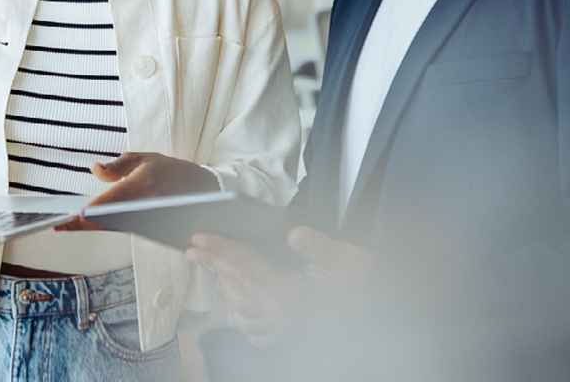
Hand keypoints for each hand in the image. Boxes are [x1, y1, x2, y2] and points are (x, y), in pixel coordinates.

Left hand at [56, 152, 218, 231]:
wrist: (200, 191)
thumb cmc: (169, 171)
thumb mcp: (143, 158)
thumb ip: (117, 165)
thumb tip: (94, 169)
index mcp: (141, 186)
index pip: (110, 203)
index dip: (90, 212)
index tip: (72, 215)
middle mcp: (143, 208)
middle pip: (107, 221)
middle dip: (82, 224)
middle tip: (58, 224)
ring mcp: (145, 222)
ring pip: (112, 227)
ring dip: (89, 227)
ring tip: (64, 224)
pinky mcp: (146, 229)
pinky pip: (121, 229)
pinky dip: (102, 227)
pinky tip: (84, 224)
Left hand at [186, 226, 370, 346]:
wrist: (377, 306)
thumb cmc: (359, 280)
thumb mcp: (347, 257)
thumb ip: (319, 246)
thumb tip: (294, 234)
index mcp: (292, 296)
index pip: (246, 266)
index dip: (220, 249)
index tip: (198, 237)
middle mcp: (282, 316)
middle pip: (237, 283)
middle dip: (212, 262)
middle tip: (192, 245)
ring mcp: (281, 328)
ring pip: (239, 305)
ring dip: (223, 283)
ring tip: (209, 263)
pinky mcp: (284, 335)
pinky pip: (250, 326)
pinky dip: (237, 309)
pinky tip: (233, 295)